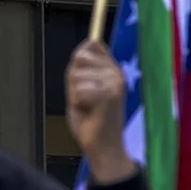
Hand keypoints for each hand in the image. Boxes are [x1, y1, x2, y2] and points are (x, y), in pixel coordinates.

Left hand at [66, 40, 135, 184]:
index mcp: (112, 68)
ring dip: (75, 94)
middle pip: (80, 59)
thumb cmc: (91, 120)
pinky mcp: (110, 94)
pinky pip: (80, 90)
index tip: (85, 82)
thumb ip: (81, 69)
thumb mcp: (81, 89)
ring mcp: (115, 82)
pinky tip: (90, 111)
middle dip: (74, 81)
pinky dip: (79, 103)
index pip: (92, 45)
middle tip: (86, 99)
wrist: (103, 146)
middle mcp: (116, 72)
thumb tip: (88, 43)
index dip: (81, 62)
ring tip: (88, 107)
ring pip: (77, 76)